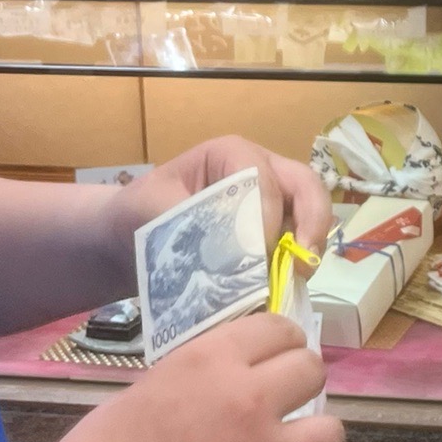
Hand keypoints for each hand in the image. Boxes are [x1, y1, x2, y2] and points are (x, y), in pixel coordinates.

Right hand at [22, 313, 342, 441]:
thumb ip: (190, 385)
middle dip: (298, 387)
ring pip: (331, 435)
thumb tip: (221, 388)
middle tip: (275, 411)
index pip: (278, 329)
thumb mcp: (137, 397)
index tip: (268, 364)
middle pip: (312, 371)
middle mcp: (248, 403)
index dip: (277, 346)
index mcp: (208, 363)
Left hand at [105, 136, 331, 277]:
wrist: (131, 235)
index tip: (253, 254)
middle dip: (310, 224)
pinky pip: (300, 240)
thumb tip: (231, 254)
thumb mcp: (151, 210)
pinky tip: (286, 287)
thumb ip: (191, 223)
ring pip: (310, 214)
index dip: (264, 215)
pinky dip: (297, 263)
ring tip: (296, 280)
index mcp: (230, 154)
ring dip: (308, 247)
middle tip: (301, 266)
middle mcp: (261, 170)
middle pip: (305, 186)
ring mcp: (273, 201)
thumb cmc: (140, 214)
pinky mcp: (275, 231)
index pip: (262, 177)